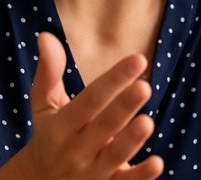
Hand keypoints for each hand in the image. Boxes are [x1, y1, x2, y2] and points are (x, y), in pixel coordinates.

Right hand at [0, 32, 163, 179]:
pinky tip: (157, 163)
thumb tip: (47, 35)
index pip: (90, 100)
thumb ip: (49, 73)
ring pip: (114, 156)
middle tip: (144, 86)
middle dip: (123, 107)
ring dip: (131, 141)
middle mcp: (76, 149)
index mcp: (62, 125)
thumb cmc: (49, 137)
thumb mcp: (43, 107)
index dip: (112, 80)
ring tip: (148, 121)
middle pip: (103, 126)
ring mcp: (91, 172)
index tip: (138, 59)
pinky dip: (140, 176)